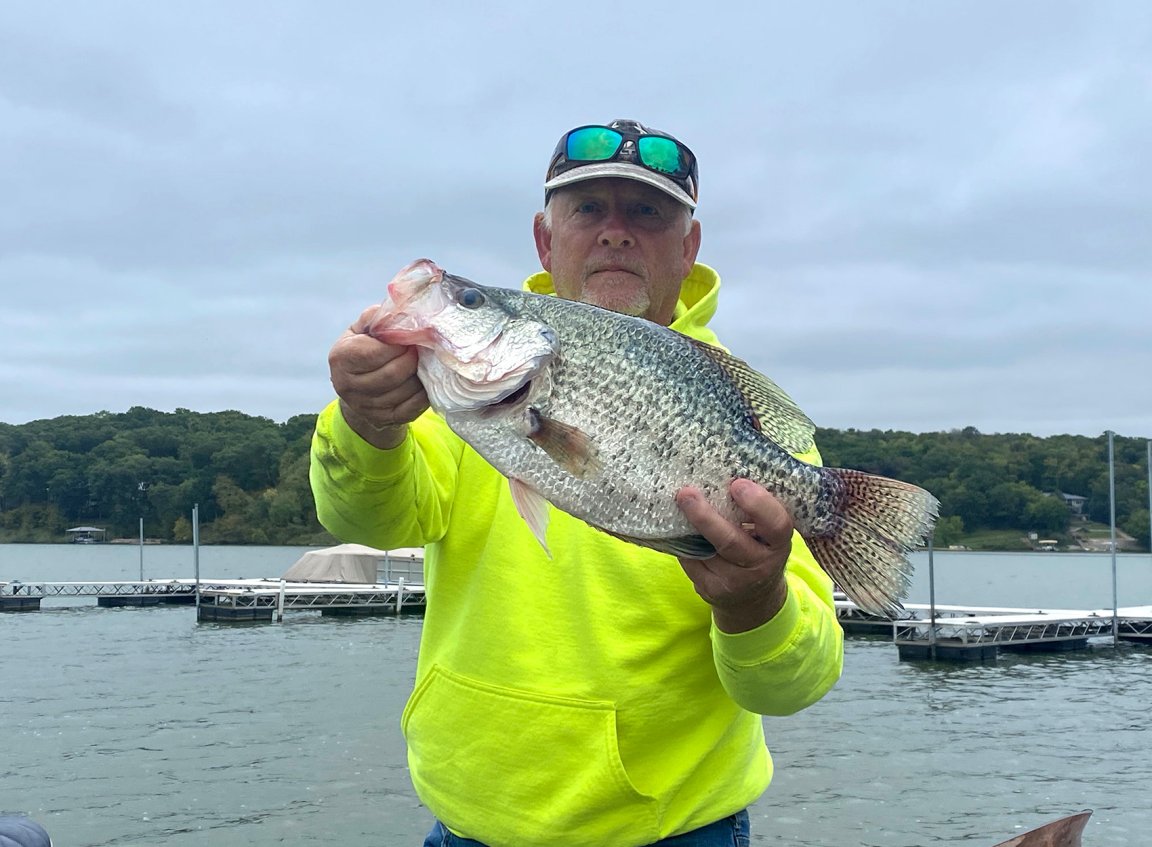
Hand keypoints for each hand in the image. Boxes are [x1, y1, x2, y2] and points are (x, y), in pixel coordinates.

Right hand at [328, 305, 428, 449]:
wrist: (358, 387)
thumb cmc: (364, 349)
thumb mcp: (364, 328)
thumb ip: (378, 317)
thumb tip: (402, 310)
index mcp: (341, 358)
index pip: (373, 353)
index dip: (397, 344)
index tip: (410, 337)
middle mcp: (347, 385)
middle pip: (391, 374)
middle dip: (412, 360)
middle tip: (421, 349)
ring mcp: (365, 406)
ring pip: (403, 392)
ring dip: (419, 376)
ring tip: (423, 363)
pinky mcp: (383, 419)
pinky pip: (411, 407)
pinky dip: (423, 393)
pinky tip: (424, 380)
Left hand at [675, 479, 792, 632]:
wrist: (754, 597)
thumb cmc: (758, 548)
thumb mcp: (767, 532)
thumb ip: (754, 511)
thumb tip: (719, 473)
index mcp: (779, 543)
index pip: (776, 524)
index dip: (758, 504)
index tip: (737, 484)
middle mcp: (761, 565)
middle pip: (730, 541)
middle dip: (705, 516)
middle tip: (686, 493)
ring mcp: (736, 582)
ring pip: (704, 550)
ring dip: (688, 527)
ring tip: (679, 503)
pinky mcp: (712, 590)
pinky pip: (692, 562)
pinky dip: (683, 543)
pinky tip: (680, 529)